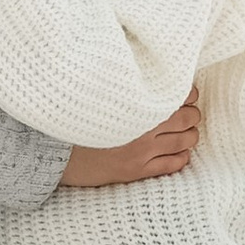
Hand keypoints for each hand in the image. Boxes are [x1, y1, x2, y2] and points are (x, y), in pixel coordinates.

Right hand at [60, 95, 201, 189]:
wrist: (52, 150)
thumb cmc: (73, 115)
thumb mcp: (99, 92)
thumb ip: (126, 84)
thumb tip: (147, 73)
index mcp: (136, 102)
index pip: (180, 94)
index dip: (188, 93)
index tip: (184, 93)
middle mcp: (143, 126)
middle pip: (188, 118)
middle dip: (192, 114)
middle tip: (186, 112)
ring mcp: (141, 151)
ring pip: (186, 141)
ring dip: (190, 135)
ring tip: (183, 132)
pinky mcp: (136, 170)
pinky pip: (173, 165)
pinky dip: (181, 157)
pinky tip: (176, 152)